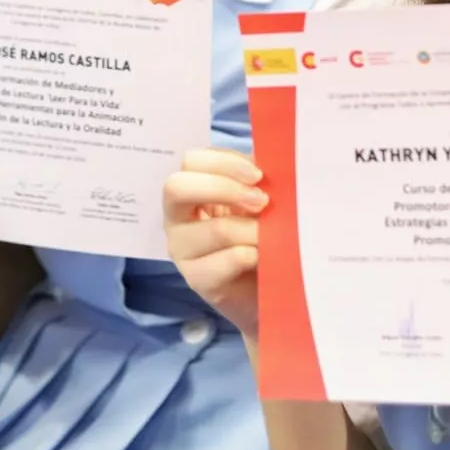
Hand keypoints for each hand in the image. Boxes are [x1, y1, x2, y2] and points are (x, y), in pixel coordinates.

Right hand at [163, 147, 269, 338]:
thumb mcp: (255, 201)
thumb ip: (254, 181)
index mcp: (190, 191)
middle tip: (262, 201)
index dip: (225, 163)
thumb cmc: (258, 236)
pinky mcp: (197, 279)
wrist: (267, 287)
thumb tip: (270, 164)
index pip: (191, 161)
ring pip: (216, 229)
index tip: (259, 175)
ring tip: (273, 235)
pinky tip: (265, 258)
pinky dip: (255, 254)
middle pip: (178, 187)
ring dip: (254, 229)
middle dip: (225, 188)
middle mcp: (176, 218)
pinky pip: (230, 259)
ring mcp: (181, 250)